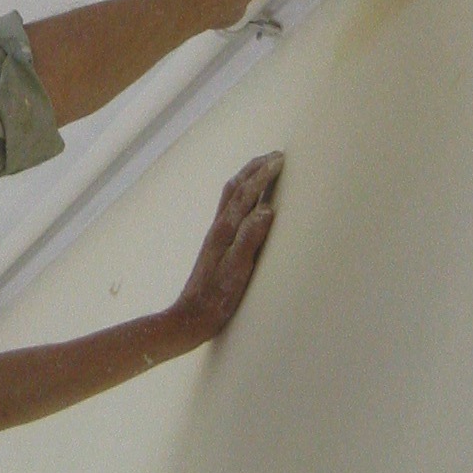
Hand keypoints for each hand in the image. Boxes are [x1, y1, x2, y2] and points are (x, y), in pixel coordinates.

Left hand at [168, 152, 283, 342]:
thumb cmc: (216, 298)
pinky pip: (231, 208)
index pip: (246, 193)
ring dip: (247, 178)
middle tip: (275, 156)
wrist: (191, 316)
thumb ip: (250, 238)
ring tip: (263, 169)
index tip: (280, 159)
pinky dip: (243, 194)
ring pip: (231, 196)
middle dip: (255, 168)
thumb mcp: (237, 270)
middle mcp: (219, 227)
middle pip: (235, 187)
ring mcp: (216, 235)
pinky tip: (249, 202)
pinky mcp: (217, 244)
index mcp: (225, 230)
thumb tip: (267, 208)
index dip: (263, 175)